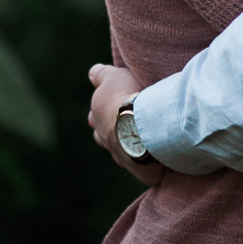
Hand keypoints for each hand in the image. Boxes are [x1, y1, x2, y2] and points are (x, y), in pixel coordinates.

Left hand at [88, 63, 159, 185]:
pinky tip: (150, 157)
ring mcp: (122, 156)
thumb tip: (92, 73)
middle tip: (118, 127)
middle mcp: (106, 139)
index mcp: (98, 118)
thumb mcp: (113, 77)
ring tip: (134, 142)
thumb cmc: (126, 98)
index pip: (95, 117)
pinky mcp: (141, 169)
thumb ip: (102, 75)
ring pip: (119, 154)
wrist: (139, 125)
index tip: (103, 111)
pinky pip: (141, 166)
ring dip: (125, 147)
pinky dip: (143, 161)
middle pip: (103, 138)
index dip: (99, 113)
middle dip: (108, 132)